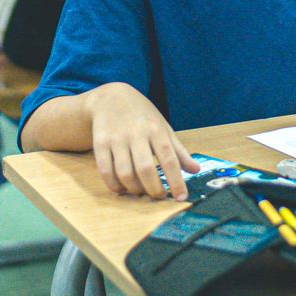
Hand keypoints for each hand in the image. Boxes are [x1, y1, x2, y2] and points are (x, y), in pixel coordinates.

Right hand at [88, 83, 197, 199]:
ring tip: (141, 191)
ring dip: (135, 189)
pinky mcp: (100, 144)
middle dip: (154, 189)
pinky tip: (123, 187)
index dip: (176, 181)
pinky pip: (106, 172)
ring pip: (125, 173)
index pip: (169, 159)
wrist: (110, 98)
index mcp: (156, 130)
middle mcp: (136, 134)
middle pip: (145, 169)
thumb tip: (195, 170)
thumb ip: (178, 150)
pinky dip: (115, 186)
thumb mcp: (163, 127)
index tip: (181, 197)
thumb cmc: (141, 115)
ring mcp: (116, 139)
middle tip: (159, 195)